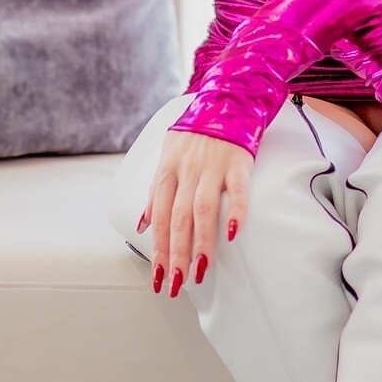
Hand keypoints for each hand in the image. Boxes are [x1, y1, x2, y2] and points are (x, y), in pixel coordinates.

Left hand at [135, 126, 252, 298]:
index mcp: (168, 171)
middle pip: (179, 218)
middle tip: (176, 284)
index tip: (159, 277)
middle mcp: (188, 171)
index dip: (159, 249)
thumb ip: (155, 191)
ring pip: (203, 209)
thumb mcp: (167, 157)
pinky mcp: (238, 161)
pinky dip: (236, 210)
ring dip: (201, 242)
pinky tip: (233, 233)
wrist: (226, 98)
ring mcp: (213, 166)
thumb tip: (143, 224)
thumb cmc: (195, 133)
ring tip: (199, 270)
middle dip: (176, 254)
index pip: (160, 218)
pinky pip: (238, 188)